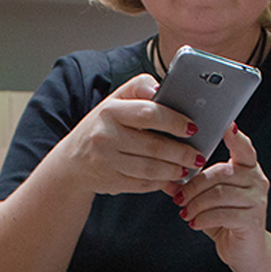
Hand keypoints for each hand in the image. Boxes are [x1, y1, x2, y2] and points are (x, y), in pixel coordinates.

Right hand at [51, 73, 204, 195]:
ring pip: (150, 168)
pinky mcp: (110, 182)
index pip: (148, 113)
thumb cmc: (101, 127)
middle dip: (180, 152)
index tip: (192, 127)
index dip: (174, 121)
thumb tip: (164, 88)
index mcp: (109, 111)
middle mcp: (105, 136)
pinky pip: (142, 183)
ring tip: (188, 168)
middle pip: (153, 145)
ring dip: (173, 170)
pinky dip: (160, 182)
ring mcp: (106, 161)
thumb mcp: (114, 101)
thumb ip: (139, 89)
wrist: (72, 162)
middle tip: (198, 155)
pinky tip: (170, 179)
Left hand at [167, 124, 270, 271]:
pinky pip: (222, 213)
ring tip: (185, 213)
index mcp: (247, 170)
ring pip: (219, 194)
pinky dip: (203, 218)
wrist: (245, 253)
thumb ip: (194, 186)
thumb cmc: (226, 221)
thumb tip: (168, 177)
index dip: (236, 137)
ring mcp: (257, 200)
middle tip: (179, 198)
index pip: (244, 148)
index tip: (227, 126)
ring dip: (196, 204)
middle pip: (220, 173)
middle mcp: (256, 181)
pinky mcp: (252, 219)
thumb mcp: (209, 200)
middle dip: (194, 186)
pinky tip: (195, 223)